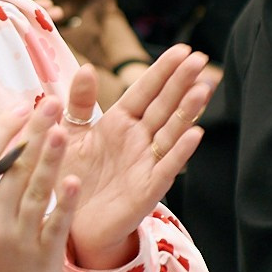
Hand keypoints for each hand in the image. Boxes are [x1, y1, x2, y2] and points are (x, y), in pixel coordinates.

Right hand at [0, 100, 80, 271]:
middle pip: (11, 170)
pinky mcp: (44, 255)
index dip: (1, 131)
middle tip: (50, 102)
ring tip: (62, 129)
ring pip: (34, 193)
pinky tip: (73, 180)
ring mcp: (17, 239)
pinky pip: (54, 224)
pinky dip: (63, 203)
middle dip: (31, 133)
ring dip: (47, 160)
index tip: (22, 105)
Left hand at [62, 46, 212, 269]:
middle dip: (181, 82)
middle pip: (164, 106)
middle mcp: (138, 140)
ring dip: (188, 110)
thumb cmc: (71, 176)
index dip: (162, 71)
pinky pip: (166, 168)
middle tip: (199, 58)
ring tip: (204, 87)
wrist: (67, 222)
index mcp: (120, 123)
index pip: (145, 91)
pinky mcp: (147, 190)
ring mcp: (146, 163)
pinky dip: (180, 152)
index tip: (182, 49)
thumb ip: (79, 103)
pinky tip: (196, 133)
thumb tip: (88, 68)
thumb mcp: (70, 134)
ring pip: (172, 132)